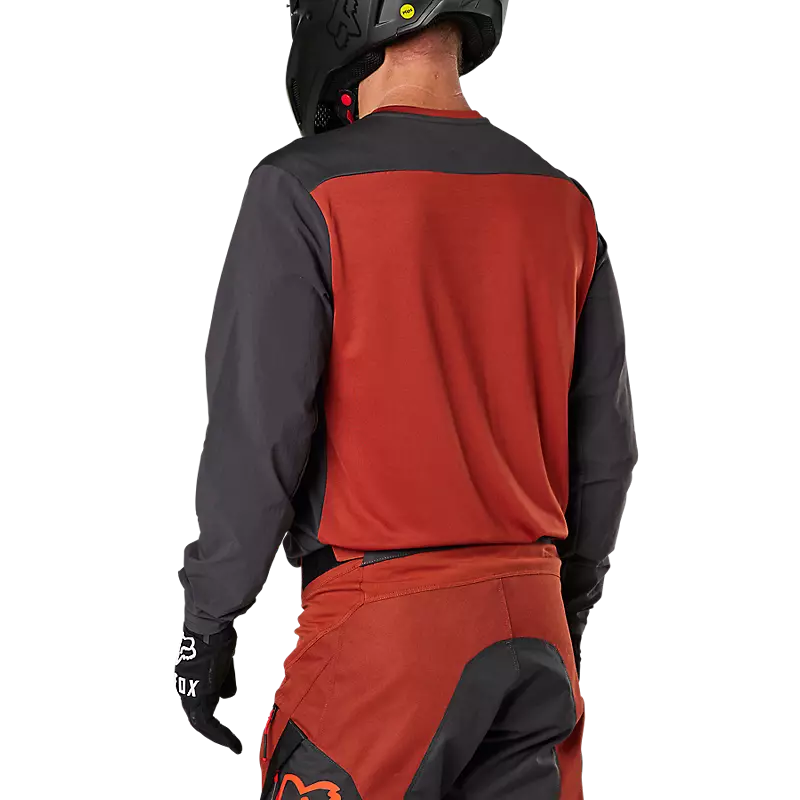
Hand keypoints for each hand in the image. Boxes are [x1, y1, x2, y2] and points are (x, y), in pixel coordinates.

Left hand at [174, 625, 242, 754]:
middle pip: (197, 714)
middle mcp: (185, 685)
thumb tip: (228, 696)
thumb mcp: (223, 660)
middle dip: (213, 730)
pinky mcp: (196, 695)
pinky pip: (206, 722)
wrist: (208, 626)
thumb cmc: (217, 636)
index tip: (220, 723)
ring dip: (217, 733)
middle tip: (227, 741)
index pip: (199, 699)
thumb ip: (225, 680)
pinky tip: (231, 741)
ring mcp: (188, 690)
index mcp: (189, 675)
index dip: (209, 712)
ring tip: (232, 743)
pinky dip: (219, 734)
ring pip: (200, 720)